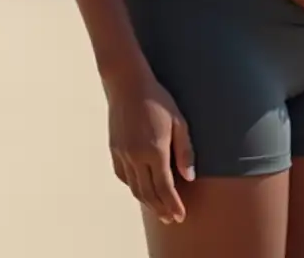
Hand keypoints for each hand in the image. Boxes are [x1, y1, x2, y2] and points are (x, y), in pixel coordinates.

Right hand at [105, 71, 195, 224]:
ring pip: (135, 188)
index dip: (173, 204)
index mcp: (154, 150)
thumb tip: (189, 177)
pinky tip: (141, 189)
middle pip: (148, 193)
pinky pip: (124, 176)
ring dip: (147, 202)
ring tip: (158, 210)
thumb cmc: (158, 99)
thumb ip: (184, 150)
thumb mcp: (178, 121)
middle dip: (161, 209)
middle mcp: (136, 156)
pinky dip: (134, 187)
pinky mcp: (114, 149)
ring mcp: (123, 154)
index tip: (180, 216)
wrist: (128, 84)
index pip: (165, 188)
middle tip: (171, 219)